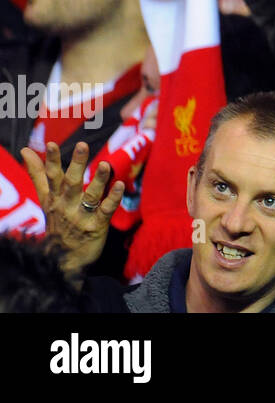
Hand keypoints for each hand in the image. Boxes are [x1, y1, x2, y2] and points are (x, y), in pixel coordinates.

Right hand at [21, 141, 122, 272]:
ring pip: (91, 196)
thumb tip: (25, 150)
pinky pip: (106, 210)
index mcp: (55, 197)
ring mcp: (82, 216)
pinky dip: (113, 198)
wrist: (62, 260)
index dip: (52, 161)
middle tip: (82, 144)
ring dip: (98, 180)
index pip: (52, 177)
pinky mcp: (97, 226)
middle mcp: (66, 205)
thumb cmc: (57, 222)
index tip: (51, 144)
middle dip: (77, 164)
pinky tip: (120, 185)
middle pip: (71, 183)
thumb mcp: (45, 198)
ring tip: (105, 164)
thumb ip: (38, 174)